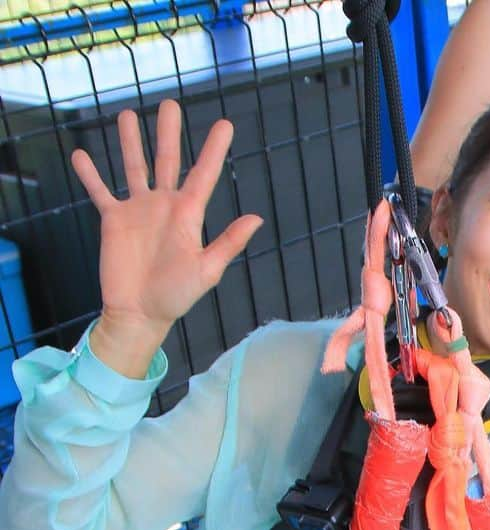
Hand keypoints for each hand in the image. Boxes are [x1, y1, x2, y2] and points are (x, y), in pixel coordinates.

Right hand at [72, 100, 262, 376]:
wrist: (140, 314)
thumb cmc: (177, 296)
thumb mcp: (207, 270)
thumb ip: (229, 242)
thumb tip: (257, 218)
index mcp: (188, 216)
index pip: (203, 175)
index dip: (214, 150)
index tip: (225, 124)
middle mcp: (163, 207)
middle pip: (166, 161)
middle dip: (168, 133)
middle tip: (170, 104)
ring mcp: (138, 211)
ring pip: (134, 168)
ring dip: (130, 142)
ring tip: (127, 115)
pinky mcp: (113, 221)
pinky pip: (100, 192)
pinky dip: (90, 175)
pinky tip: (81, 155)